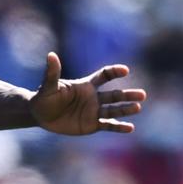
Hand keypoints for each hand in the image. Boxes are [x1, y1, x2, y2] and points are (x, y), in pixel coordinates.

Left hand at [29, 52, 145, 135]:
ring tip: (138, 107)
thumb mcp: (48, 86)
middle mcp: (93, 98)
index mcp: (86, 86)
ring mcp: (94, 112)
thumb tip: (51, 55)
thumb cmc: (44, 97)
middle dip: (128, 95)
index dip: (115, 72)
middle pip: (115, 95)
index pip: (104, 76)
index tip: (125, 70)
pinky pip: (108, 126)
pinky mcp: (92, 125)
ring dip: (126, 109)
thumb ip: (52, 72)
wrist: (40, 115)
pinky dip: (119, 127)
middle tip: (142, 95)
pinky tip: (130, 128)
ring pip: (114, 110)